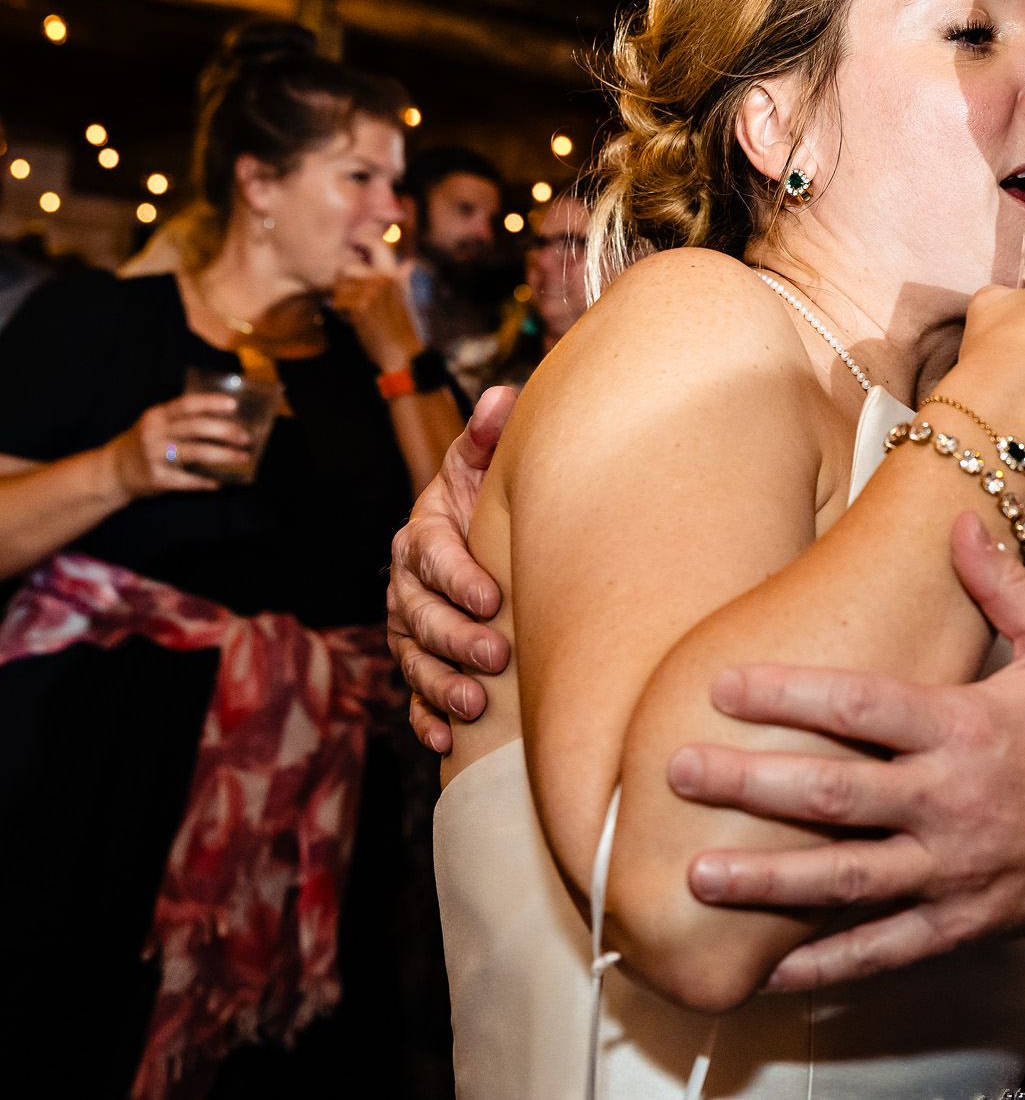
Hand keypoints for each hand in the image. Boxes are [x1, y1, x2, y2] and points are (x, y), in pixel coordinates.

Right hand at [105, 393, 250, 498]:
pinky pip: (188, 481)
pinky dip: (206, 482)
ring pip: (197, 453)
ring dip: (225, 455)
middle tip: (246, 437)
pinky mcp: (157, 478)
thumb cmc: (145, 444)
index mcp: (157, 416)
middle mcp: (154, 434)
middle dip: (226, 431)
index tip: (233, 405)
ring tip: (243, 457)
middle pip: (196, 427)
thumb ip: (181, 419)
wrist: (113, 471)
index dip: (211, 403)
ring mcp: (154, 456)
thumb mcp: (156, 424)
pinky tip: (219, 482)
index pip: (186, 404)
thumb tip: (226, 418)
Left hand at [333, 236, 425, 373]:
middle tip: (347, 297)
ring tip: (353, 313)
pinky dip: (342, 315)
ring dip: (340, 301)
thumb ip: (399, 282)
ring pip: (339, 286)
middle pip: (346, 267)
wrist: (398, 355)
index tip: (356, 252)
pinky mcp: (360, 305)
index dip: (364, 242)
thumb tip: (408, 263)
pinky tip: (354, 322)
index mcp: (394, 276)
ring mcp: (371, 291)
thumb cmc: (399, 331)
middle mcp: (383, 279)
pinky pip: (337, 302)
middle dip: (342, 284)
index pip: (378, 245)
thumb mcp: (402, 302)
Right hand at [389, 385, 514, 752]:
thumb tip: (504, 399)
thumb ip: (489, 437)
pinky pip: (413, 696)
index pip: (431, 556)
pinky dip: (426, 718)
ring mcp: (410, 630)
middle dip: (455, 638)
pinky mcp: (420, 664)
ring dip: (441, 685)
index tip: (491, 597)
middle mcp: (406, 586)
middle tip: (494, 655)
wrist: (480, 536)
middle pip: (420, 616)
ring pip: (415, 660)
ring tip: (475, 704)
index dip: (458, 577)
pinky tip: (445, 739)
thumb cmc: (487, 500)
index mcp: (422, 535)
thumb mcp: (485, 466)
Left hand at [669, 512, 1024, 991]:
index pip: (864, 707)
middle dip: (750, 783)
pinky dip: (823, 965)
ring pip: (844, 880)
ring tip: (697, 875)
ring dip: (767, 881)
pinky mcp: (955, 923)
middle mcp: (949, 802)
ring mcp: (949, 870)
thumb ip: (1005, 586)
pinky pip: (881, 949)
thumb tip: (962, 523)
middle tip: (680, 772)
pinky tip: (766, 970)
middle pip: (835, 795)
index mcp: (966, 730)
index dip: (791, 695)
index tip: (725, 686)